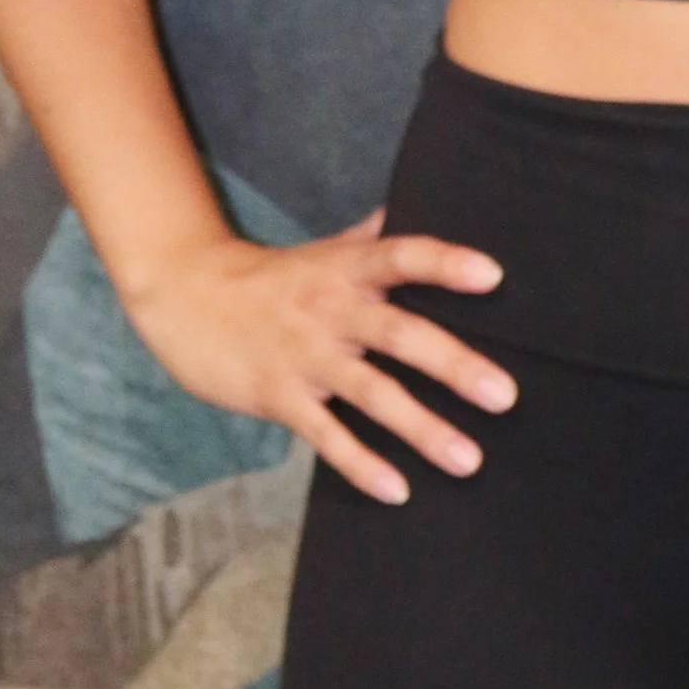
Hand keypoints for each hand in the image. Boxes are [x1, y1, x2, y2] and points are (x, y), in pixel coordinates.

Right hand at [127, 212, 512, 506]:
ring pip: (372, 394)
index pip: (403, 257)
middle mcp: (332, 310)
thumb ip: (374, 236)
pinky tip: (398, 490)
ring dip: (422, 428)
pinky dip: (362, 464)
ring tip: (468, 459)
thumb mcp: (323, 249)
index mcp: (347, 269)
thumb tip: (425, 198)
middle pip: (399, 334)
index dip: (446, 264)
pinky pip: (326, 436)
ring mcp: (306, 356)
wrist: (183, 295)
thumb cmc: (270, 276)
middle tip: (504, 395)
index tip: (493, 275)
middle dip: (453, 365)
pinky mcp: (280, 397)